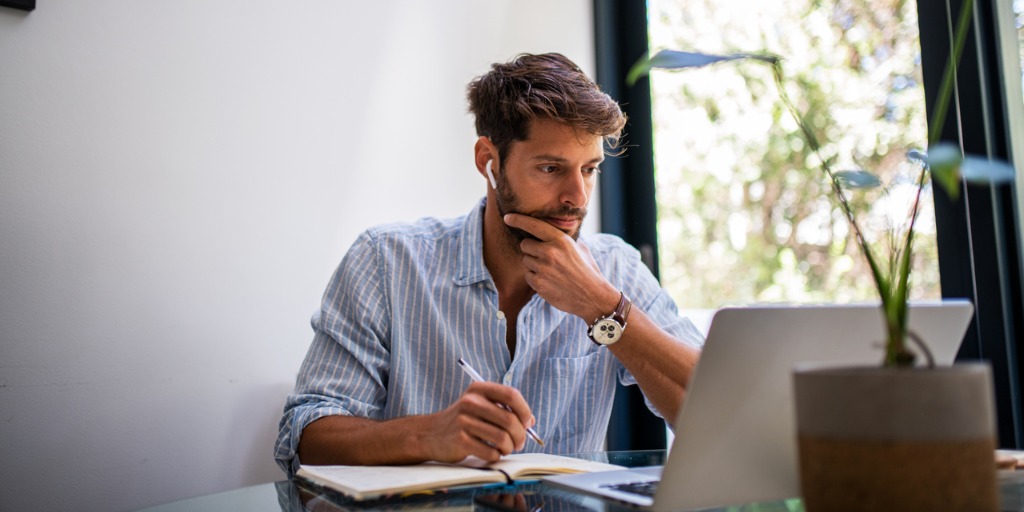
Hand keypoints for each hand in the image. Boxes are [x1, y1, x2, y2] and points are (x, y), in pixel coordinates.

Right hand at [424, 381, 534, 462]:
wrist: (430, 434)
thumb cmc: (462, 420)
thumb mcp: (480, 406)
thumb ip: (504, 409)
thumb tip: (530, 422)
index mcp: (479, 389)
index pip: (511, 395)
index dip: (524, 410)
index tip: (527, 423)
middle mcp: (471, 402)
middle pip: (509, 420)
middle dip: (520, 435)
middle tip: (519, 443)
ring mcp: (464, 421)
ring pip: (502, 438)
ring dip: (509, 448)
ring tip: (505, 449)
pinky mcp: (460, 440)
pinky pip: (490, 452)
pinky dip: (496, 456)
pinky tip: (491, 453)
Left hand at [503, 213, 618, 320]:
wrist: (592, 296)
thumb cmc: (587, 270)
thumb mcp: (580, 248)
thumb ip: (564, 239)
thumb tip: (552, 230)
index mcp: (560, 240)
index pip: (533, 225)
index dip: (518, 220)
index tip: (508, 217)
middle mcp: (550, 252)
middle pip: (525, 244)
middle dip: (531, 249)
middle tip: (545, 257)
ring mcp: (543, 269)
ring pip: (526, 261)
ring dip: (534, 265)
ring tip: (551, 271)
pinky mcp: (539, 284)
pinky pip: (528, 276)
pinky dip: (536, 278)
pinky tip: (550, 281)